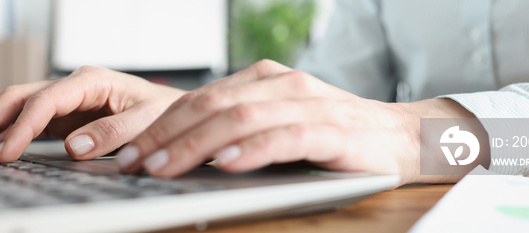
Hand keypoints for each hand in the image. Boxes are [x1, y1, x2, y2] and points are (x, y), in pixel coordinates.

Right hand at [0, 66, 185, 162]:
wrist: (174, 111)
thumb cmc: (164, 111)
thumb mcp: (147, 120)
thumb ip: (113, 132)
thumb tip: (74, 147)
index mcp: (92, 80)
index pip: (45, 100)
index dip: (22, 127)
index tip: (5, 153)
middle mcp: (74, 85)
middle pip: (21, 97)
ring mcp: (68, 99)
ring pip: (20, 107)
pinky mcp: (66, 114)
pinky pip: (31, 121)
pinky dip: (10, 133)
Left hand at [113, 60, 483, 184]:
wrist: (402, 138)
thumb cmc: (336, 137)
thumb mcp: (280, 126)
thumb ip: (240, 131)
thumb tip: (186, 156)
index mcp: (265, 80)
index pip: (201, 99)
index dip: (159, 124)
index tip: (126, 151)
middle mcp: (283, 84)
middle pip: (211, 105)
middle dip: (164, 136)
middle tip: (131, 163)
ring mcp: (308, 103)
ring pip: (240, 118)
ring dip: (195, 145)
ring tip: (162, 169)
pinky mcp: (332, 129)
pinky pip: (285, 136)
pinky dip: (250, 151)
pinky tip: (224, 166)